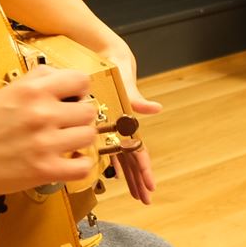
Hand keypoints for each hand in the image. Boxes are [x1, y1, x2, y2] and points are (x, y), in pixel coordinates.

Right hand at [0, 66, 101, 195]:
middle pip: (88, 111)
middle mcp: (43, 114)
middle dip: (78, 117)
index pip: (81, 80)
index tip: (72, 99)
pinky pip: (84, 166)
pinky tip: (68, 161)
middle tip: (65, 124)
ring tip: (65, 142)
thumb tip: (63, 77)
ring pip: (89, 136)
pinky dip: (80, 165)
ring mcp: (46, 144)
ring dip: (79, 140)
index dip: (80, 90)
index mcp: (33, 91)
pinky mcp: (46, 170)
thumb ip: (36, 79)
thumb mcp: (6, 90)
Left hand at [108, 45, 161, 204]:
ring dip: (126, 175)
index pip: (137, 149)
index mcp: (126, 118)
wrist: (95, 48)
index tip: (149, 185)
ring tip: (133, 193)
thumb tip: (153, 109)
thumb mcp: (124, 78)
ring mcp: (106, 124)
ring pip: (117, 156)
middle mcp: (117, 124)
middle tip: (144, 198)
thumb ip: (134, 96)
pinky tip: (106, 174)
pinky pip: (99, 146)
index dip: (143, 168)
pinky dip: (103, 160)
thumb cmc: (113, 61)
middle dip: (138, 179)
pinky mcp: (91, 121)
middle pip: (130, 158)